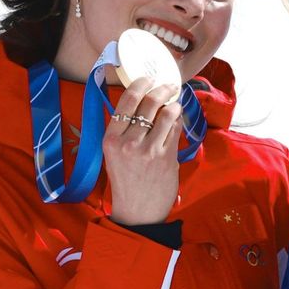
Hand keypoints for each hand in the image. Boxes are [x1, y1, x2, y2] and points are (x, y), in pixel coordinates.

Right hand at [103, 77, 183, 225]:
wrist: (137, 210)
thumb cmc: (125, 180)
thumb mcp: (113, 154)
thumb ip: (123, 129)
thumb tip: (142, 101)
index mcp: (110, 139)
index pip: (126, 101)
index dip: (140, 84)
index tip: (148, 78)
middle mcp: (128, 143)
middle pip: (148, 103)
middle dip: (161, 89)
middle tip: (167, 86)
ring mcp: (149, 150)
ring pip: (166, 113)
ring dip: (173, 104)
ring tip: (174, 102)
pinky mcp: (166, 157)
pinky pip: (175, 129)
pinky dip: (177, 120)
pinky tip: (176, 119)